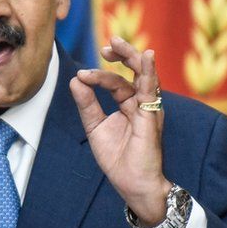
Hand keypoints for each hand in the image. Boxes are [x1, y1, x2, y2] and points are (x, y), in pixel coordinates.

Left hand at [69, 37, 170, 225]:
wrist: (133, 184)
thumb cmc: (119, 159)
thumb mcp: (96, 128)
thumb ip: (87, 104)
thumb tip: (75, 80)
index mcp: (130, 105)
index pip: (115, 82)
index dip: (98, 75)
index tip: (81, 76)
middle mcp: (142, 103)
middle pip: (135, 71)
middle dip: (123, 54)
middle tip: (108, 43)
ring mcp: (149, 108)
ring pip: (144, 75)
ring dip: (131, 57)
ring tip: (116, 43)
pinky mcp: (151, 117)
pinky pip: (151, 90)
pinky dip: (149, 72)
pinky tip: (146, 56)